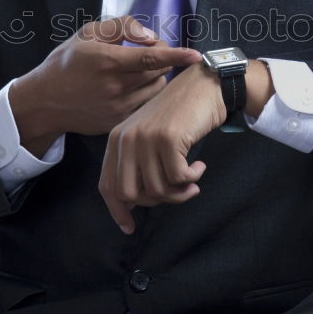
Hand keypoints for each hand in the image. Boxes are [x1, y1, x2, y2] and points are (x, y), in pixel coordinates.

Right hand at [9, 16, 202, 156]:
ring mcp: (117, 108)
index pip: (150, 58)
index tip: (196, 55)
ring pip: (155, 90)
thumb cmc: (66, 63)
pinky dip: (146, 95)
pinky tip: (131, 88)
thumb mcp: (87, 34)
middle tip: (149, 52)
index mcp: (107, 61)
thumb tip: (148, 36)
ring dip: (155, 78)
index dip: (176, 55)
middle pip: (158, 72)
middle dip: (162, 60)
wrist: (44, 102)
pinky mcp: (117, 122)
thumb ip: (120, 27)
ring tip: (139, 70)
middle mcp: (114, 86)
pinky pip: (145, 106)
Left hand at [98, 61, 226, 233]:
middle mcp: (126, 139)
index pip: (108, 186)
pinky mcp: (167, 138)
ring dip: (180, 192)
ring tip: (193, 179)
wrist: (204, 85)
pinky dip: (193, 178)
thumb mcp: (149, 136)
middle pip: (131, 194)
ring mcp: (146, 138)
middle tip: (178, 192)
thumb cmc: (180, 115)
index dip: (117, 211)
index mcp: (117, 140)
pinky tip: (200, 166)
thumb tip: (133, 203)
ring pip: (157, 189)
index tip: (130, 227)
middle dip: (156, 201)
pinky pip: (178, 178)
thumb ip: (138, 164)